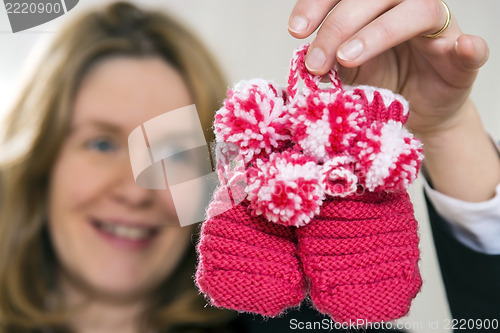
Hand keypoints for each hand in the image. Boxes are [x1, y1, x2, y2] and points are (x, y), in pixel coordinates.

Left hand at [288, 0, 488, 135]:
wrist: (413, 114)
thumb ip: (327, 61)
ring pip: (418, 10)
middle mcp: (404, 10)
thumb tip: (301, 63)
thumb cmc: (379, 85)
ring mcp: (436, 32)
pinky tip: (462, 49)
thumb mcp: (345, 73)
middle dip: (338, 25)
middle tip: (317, 61)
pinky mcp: (459, 60)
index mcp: (373, 9)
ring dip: (380, 32)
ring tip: (349, 58)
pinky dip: (469, 48)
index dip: (318, 4)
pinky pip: (471, 49)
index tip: (296, 30)